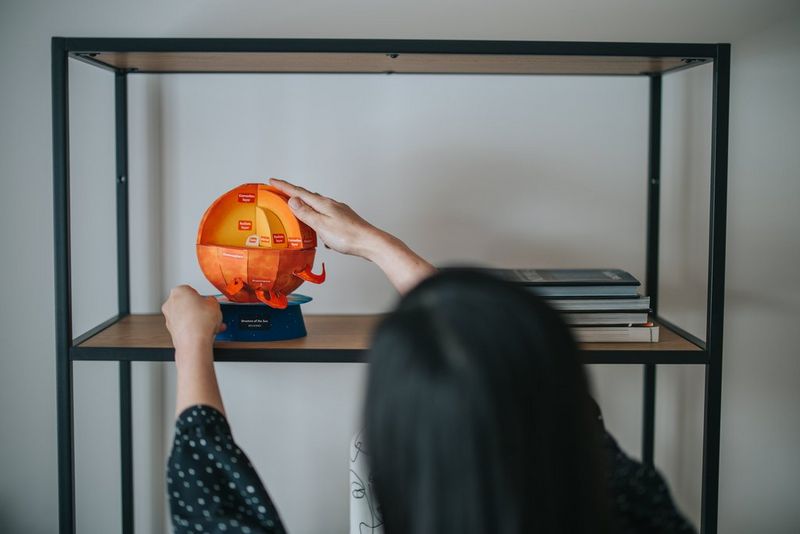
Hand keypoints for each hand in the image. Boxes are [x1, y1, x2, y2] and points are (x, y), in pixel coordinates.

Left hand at [162, 285, 225, 354]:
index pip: (190, 289)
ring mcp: (169, 318)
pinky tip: (206, 332)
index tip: (207, 301)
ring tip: (211, 325)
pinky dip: (194, 328)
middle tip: (209, 312)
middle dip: (198, 309)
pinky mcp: (172, 331)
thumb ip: (211, 300)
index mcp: (179, 291)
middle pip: (187, 304)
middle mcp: (170, 304)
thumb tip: (211, 303)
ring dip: (198, 320)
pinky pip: (185, 327)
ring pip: (186, 316)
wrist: (194, 342)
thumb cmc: (200, 322)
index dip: (201, 296)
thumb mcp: (214, 303)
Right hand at [269, 178, 385, 260]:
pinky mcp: (344, 220)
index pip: (299, 192)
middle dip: (293, 194)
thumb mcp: (321, 225)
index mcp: (323, 204)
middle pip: (308, 196)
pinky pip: (326, 216)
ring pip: (318, 206)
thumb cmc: (347, 236)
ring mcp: (338, 211)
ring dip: (306, 206)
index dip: (284, 186)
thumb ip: (306, 213)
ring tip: (297, 209)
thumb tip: (292, 199)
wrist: (370, 242)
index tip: (272, 181)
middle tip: (280, 192)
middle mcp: (331, 204)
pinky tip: (318, 228)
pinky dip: (318, 218)